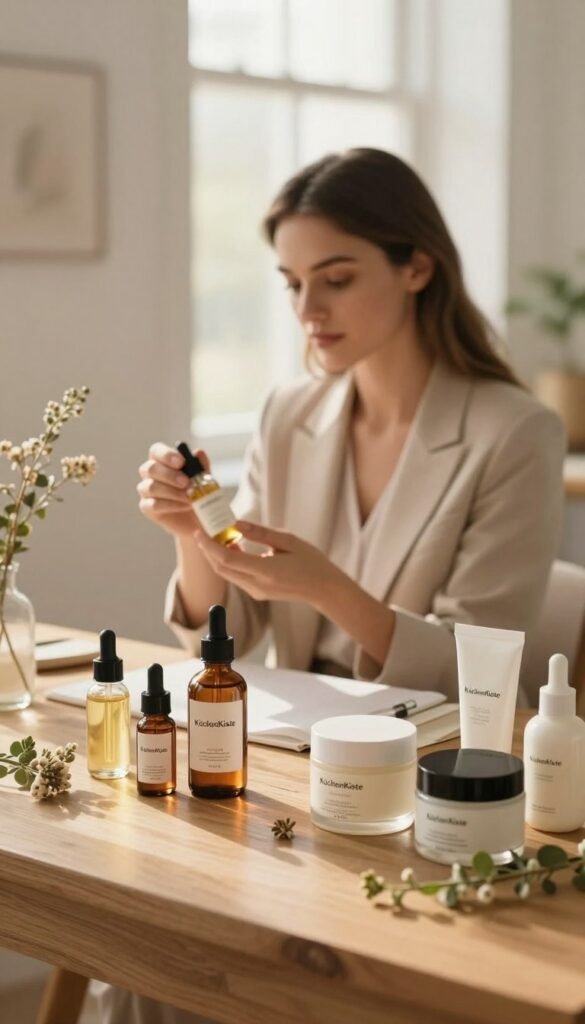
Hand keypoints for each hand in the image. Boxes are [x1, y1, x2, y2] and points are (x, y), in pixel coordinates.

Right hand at [137, 443, 208, 537]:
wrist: (198, 518)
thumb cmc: (198, 493)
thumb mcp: (204, 478)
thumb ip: (201, 466)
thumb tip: (198, 453)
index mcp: (162, 461)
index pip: (156, 451)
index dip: (166, 454)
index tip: (181, 462)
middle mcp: (150, 474)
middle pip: (150, 468)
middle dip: (170, 475)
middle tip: (187, 482)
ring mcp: (146, 491)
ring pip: (151, 487)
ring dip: (172, 492)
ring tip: (190, 497)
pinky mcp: (147, 507)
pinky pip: (153, 504)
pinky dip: (171, 505)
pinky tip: (185, 506)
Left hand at [193, 520, 340, 604]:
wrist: (324, 589)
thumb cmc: (311, 562)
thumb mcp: (288, 540)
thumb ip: (260, 532)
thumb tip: (236, 523)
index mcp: (265, 571)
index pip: (226, 560)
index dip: (208, 546)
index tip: (199, 531)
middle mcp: (256, 585)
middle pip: (221, 568)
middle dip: (207, 550)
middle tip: (204, 530)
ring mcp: (256, 592)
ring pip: (226, 574)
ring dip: (217, 556)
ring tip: (218, 536)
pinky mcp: (257, 593)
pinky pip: (236, 577)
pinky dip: (229, 562)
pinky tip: (234, 547)